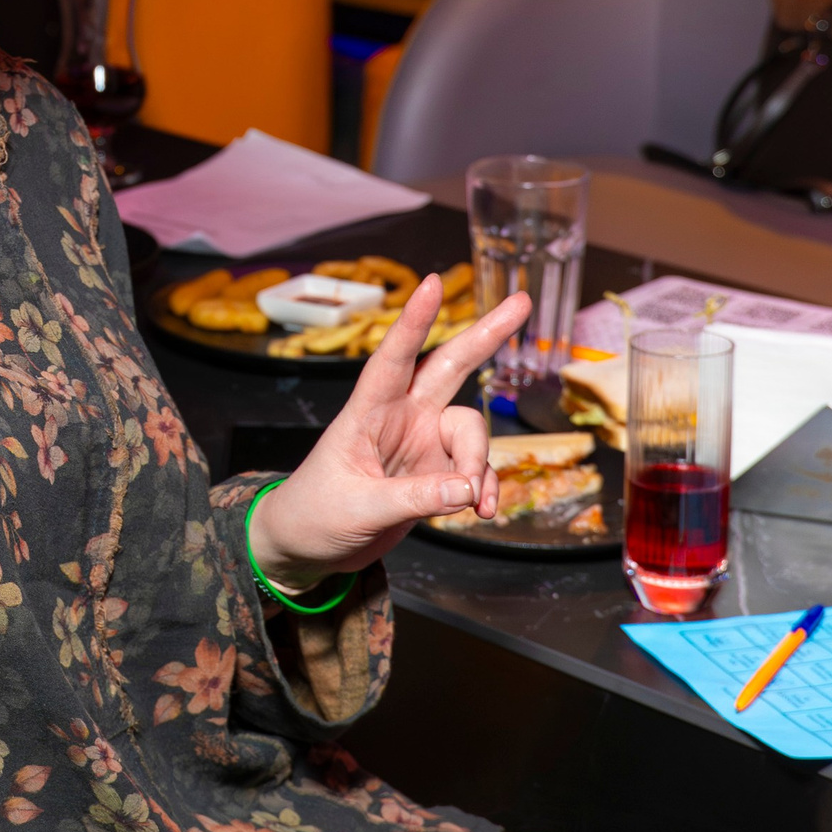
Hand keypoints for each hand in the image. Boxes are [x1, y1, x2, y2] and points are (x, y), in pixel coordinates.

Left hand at [246, 277, 530, 593]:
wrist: (309, 548)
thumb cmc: (316, 514)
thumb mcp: (360, 508)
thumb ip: (415, 498)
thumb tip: (468, 487)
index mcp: (367, 412)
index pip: (393, 358)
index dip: (413, 321)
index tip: (432, 283)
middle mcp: (401, 417)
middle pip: (449, 366)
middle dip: (486, 335)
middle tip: (522, 302)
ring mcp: (423, 442)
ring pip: (471, 431)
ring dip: (479, 464)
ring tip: (475, 504)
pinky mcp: (438, 471)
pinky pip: (475, 470)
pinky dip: (484, 488)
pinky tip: (481, 510)